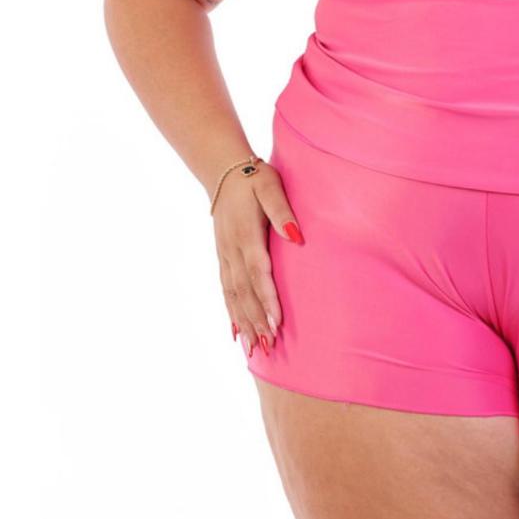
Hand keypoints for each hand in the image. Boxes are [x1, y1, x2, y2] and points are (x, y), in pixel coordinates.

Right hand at [211, 160, 302, 357]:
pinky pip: (226, 290)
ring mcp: (224, 255)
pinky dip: (231, 312)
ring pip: (233, 296)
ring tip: (254, 349)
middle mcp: (232, 250)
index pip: (258, 273)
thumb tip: (296, 237)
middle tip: (269, 347)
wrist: (223, 170)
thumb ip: (282, 211)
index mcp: (246, 235)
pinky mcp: (222, 257)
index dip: (267, 299)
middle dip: (257, 321)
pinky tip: (236, 332)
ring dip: (244, 323)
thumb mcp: (271, 186)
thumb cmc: (254, 178)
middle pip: (245, 292)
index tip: (277, 322)